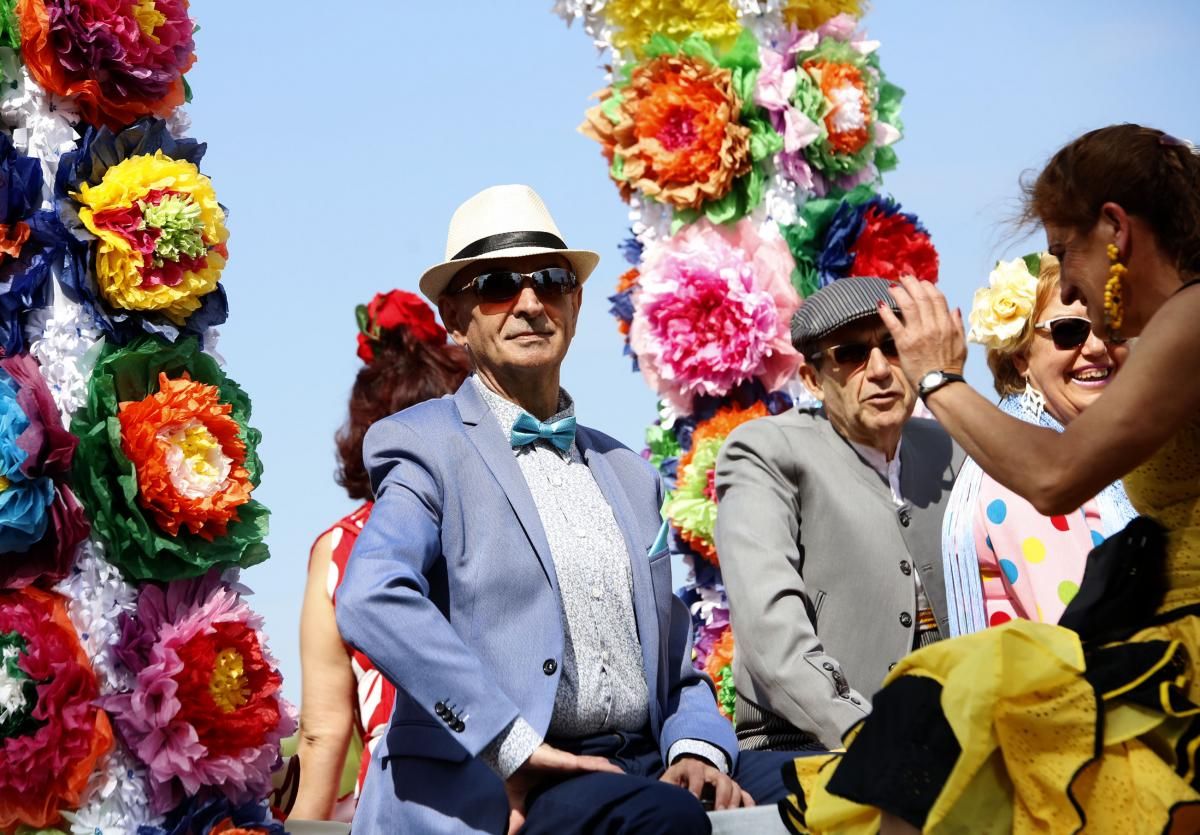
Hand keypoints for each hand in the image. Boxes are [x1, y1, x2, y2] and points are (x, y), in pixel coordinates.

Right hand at [505, 743, 622, 833]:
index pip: (580, 782)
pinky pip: (587, 763)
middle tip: (624, 785)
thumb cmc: (516, 773)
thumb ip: (519, 816)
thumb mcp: (518, 798)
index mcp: (558, 777)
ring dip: (608, 772)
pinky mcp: (567, 761)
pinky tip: (613, 769)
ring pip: (594, 767)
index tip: (606, 794)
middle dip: (606, 778)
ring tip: (625, 776)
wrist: (510, 756)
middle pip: (591, 773)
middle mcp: (567, 770)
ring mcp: (568, 764)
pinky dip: (600, 765)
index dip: (592, 786)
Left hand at [660, 755, 753, 811]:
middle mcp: (710, 771)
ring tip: (730, 815)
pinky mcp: (730, 789)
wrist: (685, 773)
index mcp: (692, 767)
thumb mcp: (668, 782)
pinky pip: (743, 793)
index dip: (695, 785)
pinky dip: (747, 802)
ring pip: (733, 785)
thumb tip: (668, 802)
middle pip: (721, 778)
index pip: (696, 771)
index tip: (694, 800)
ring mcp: (722, 779)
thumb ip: (668, 789)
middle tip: (720, 811)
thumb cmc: (676, 780)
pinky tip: (749, 812)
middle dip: (722, 795)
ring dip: (734, 801)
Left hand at [876, 275, 967, 388]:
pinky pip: (893, 323)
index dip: (928, 286)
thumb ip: (957, 325)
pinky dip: (886, 312)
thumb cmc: (951, 366)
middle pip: (921, 297)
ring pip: (908, 306)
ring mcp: (918, 333)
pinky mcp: (904, 343)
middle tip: (903, 276)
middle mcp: (933, 325)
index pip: (937, 298)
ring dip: (899, 293)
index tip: (921, 282)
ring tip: (892, 286)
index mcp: (946, 324)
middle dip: (912, 284)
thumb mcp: (961, 344)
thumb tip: (955, 309)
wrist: (940, 384)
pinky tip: (880, 304)